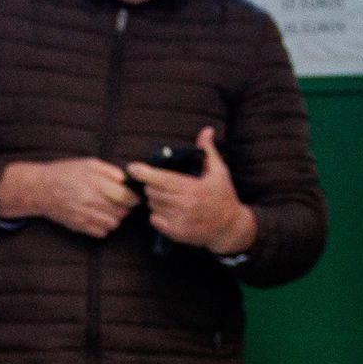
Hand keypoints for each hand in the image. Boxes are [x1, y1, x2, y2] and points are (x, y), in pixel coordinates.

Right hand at [0, 156, 140, 237]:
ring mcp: (84, 215)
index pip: (125, 197)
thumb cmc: (65, 173)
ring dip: (116, 218)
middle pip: (122, 212)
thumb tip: (126, 180)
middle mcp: (91, 200)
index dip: (133, 198)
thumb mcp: (89, 163)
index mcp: (95, 183)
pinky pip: (102, 233)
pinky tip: (100, 217)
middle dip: (126, 208)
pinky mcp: (79, 226)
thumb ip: (110, 171)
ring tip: (110, 210)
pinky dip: (105, 227)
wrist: (40, 189)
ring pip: (114, 224)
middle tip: (121, 203)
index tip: (133, 197)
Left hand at [126, 129, 252, 255]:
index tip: (132, 167)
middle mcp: (185, 204)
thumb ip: (208, 151)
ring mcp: (180, 220)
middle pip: (153, 192)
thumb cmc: (224, 196)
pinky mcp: (177, 233)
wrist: (230, 227)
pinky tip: (168, 211)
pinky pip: (155, 220)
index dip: (145, 172)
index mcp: (193, 188)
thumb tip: (207, 130)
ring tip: (168, 197)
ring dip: (155, 200)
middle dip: (152, 185)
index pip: (163, 179)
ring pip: (153, 205)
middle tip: (161, 184)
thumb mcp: (219, 171)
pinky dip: (157, 215)